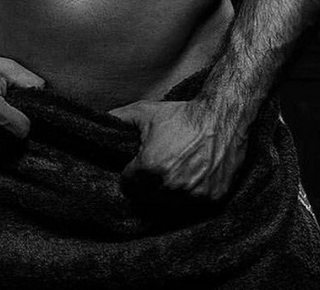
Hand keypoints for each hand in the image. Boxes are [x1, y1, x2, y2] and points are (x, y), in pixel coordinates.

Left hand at [109, 97, 248, 201]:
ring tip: (173, 174)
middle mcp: (170, 185)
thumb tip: (98, 122)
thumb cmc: (181, 115)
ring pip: (169, 207)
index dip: (131, 174)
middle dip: (147, 186)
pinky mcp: (212, 200)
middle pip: (147, 199)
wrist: (221, 117)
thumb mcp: (145, 111)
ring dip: (167, 195)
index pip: (128, 185)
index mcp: (150, 167)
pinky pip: (192, 208)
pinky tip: (190, 179)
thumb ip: (117, 118)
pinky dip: (189, 198)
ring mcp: (192, 195)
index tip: (137, 167)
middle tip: (156, 170)